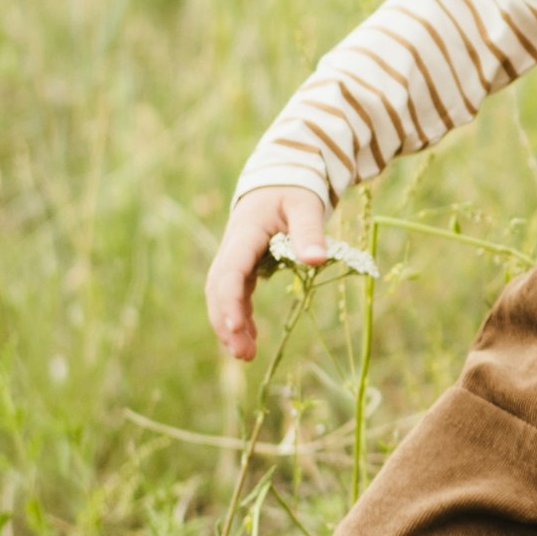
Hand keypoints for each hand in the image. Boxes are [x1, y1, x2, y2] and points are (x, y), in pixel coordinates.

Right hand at [207, 190, 327, 361]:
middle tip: (243, 353)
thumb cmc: (293, 190)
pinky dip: (241, 316)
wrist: (279, 180)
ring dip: (230, 325)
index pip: (230, 271)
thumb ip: (309, 231)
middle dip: (227, 322)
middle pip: (219, 289)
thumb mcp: (305, 205)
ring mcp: (235, 258)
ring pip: (223, 296)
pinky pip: (236, 294)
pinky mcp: (243, 266)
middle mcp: (232, 249)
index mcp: (244, 234)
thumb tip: (316, 259)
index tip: (236, 326)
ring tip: (246, 355)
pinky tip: (250, 338)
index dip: (230, 300)